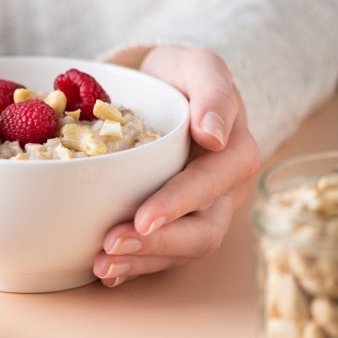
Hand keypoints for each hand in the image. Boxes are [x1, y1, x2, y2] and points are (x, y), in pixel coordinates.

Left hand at [93, 46, 260, 287]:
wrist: (166, 86)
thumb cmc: (183, 76)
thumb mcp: (200, 66)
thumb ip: (213, 92)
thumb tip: (214, 136)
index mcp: (235, 153)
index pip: (210, 185)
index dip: (178, 203)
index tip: (143, 216)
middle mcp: (224, 190)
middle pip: (201, 231)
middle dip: (156, 244)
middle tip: (111, 245)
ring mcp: (202, 211)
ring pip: (181, 250)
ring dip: (142, 262)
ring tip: (102, 266)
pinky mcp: (177, 223)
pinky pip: (163, 253)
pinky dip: (135, 266)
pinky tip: (108, 272)